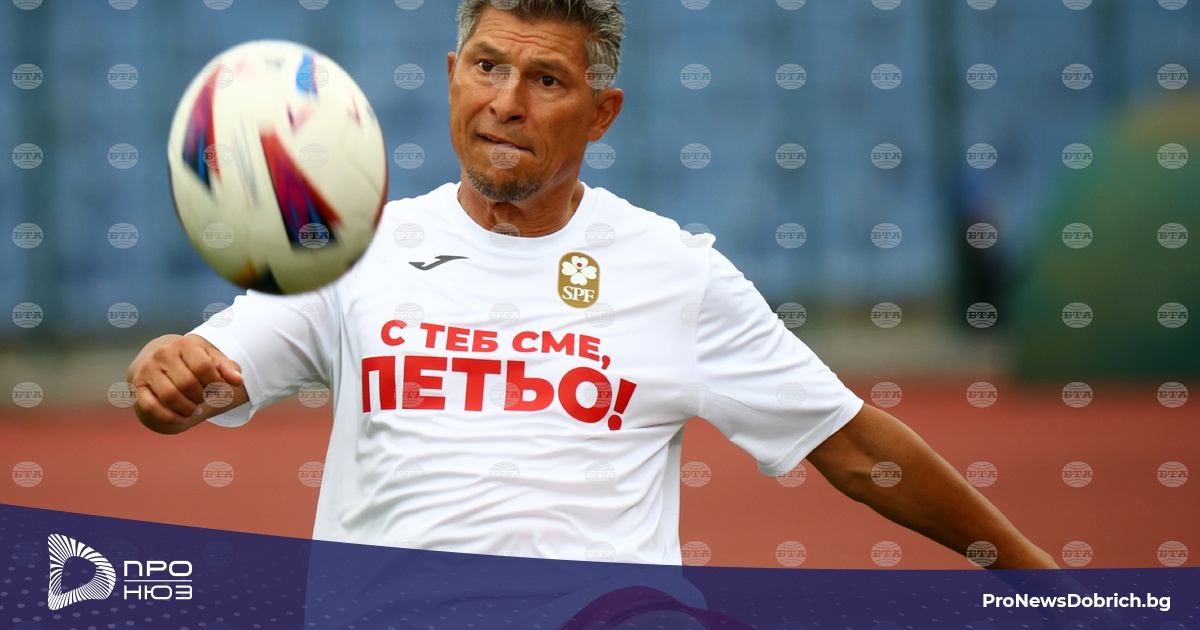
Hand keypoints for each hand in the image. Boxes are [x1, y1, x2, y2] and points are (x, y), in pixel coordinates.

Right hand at [127, 334, 247, 433]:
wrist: (159, 361)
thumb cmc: (192, 361)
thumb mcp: (211, 359)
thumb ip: (227, 368)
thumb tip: (239, 381)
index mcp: (184, 344)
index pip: (204, 367)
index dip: (215, 383)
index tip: (219, 388)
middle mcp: (163, 354)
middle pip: (188, 384)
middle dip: (202, 397)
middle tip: (205, 399)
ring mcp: (148, 370)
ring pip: (170, 396)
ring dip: (187, 409)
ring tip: (195, 409)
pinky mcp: (137, 387)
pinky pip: (152, 407)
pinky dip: (169, 417)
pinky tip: (181, 417)